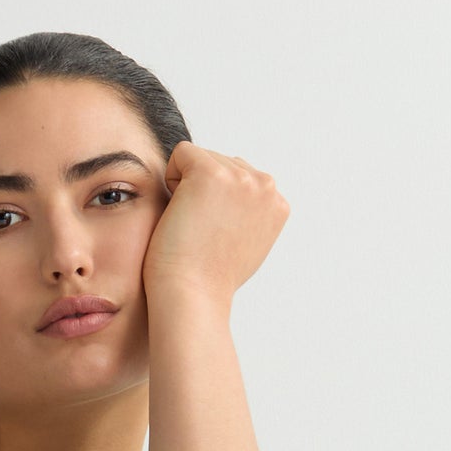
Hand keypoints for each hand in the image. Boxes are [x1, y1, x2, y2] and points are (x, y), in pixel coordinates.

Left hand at [142, 142, 288, 308]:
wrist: (193, 296)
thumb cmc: (209, 280)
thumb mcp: (248, 245)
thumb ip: (251, 215)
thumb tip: (240, 199)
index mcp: (278, 203)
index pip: (240, 178)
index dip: (218, 204)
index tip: (215, 235)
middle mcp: (266, 187)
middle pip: (222, 163)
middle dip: (204, 192)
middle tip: (201, 233)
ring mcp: (241, 178)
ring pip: (203, 158)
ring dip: (189, 187)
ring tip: (193, 225)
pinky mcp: (210, 174)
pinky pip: (182, 153)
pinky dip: (172, 178)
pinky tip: (179, 212)